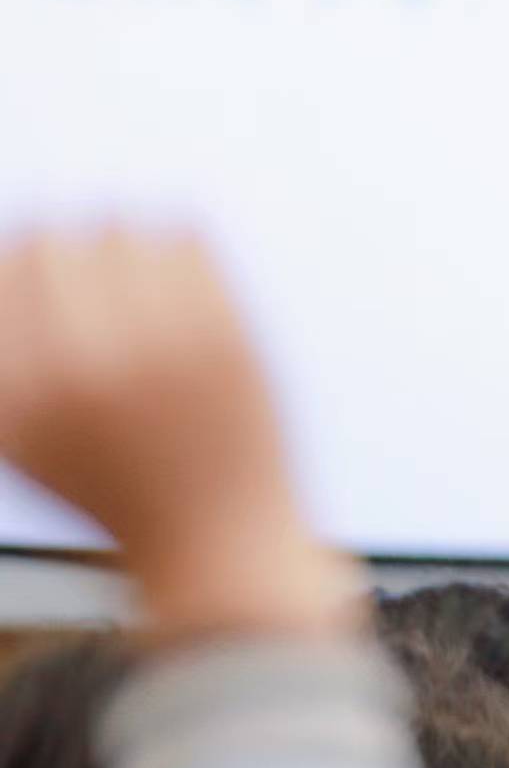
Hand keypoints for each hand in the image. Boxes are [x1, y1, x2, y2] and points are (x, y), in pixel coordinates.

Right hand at [0, 230, 359, 645]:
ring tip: (136, 291)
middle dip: (72, 254)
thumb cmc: (111, 485)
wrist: (216, 541)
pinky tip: (179, 292)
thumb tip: (12, 262)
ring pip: (123, 226)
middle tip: (96, 288)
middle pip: (56, 236)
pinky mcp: (228, 335)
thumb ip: (5, 353)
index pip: (8, 263)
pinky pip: (189, 237)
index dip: (25, 262)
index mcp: (18, 388)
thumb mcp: (20, 433)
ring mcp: (159, 343)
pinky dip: (178, 251)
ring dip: (126, 246)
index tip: (49, 282)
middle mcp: (79, 360)